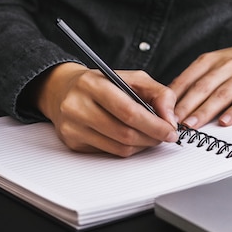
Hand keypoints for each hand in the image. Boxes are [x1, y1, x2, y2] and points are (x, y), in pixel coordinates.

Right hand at [34, 63, 178, 156]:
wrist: (61, 89)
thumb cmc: (100, 83)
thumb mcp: (131, 78)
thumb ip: (158, 93)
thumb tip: (170, 119)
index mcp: (92, 84)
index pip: (128, 111)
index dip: (154, 125)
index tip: (170, 131)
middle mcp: (77, 106)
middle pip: (124, 133)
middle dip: (152, 138)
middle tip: (165, 136)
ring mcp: (72, 127)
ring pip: (119, 148)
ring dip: (142, 145)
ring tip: (150, 136)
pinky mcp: (72, 142)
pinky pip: (109, 153)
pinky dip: (126, 149)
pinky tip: (131, 138)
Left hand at [169, 38, 231, 128]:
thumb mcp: (214, 64)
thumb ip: (194, 80)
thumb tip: (170, 100)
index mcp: (210, 61)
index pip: (187, 79)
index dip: (173, 97)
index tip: (161, 112)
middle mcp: (225, 66)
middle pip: (202, 88)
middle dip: (185, 106)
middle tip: (172, 122)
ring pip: (221, 94)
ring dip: (204, 111)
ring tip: (192, 125)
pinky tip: (225, 121)